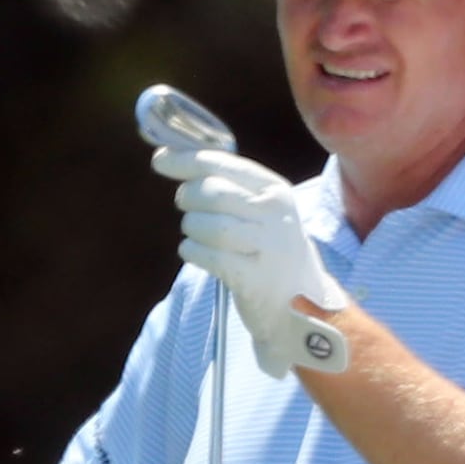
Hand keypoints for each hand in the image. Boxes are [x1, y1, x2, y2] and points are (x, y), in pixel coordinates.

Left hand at [156, 146, 350, 376]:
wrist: (305, 305)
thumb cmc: (270, 252)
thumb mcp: (262, 212)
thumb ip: (227, 186)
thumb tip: (169, 158)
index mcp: (276, 190)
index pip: (224, 164)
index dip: (186, 160)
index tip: (160, 159)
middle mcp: (275, 214)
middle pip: (212, 192)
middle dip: (189, 198)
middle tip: (189, 211)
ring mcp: (268, 246)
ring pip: (208, 224)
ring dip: (191, 229)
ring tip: (198, 235)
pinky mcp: (254, 278)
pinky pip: (207, 255)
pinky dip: (192, 251)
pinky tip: (196, 252)